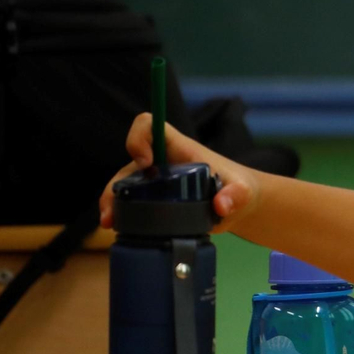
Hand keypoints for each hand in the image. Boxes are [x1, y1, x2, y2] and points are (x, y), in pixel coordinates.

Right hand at [98, 113, 261, 232]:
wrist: (238, 206)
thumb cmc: (240, 188)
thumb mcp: (244, 191)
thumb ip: (237, 195)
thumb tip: (221, 206)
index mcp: (179, 149)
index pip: (150, 126)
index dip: (140, 137)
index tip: (146, 161)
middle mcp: (162, 161)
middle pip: (128, 161)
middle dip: (116, 182)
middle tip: (113, 207)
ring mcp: (155, 181)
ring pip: (124, 184)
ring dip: (111, 200)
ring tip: (109, 222)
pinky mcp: (154, 199)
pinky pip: (129, 201)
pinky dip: (118, 212)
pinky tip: (114, 227)